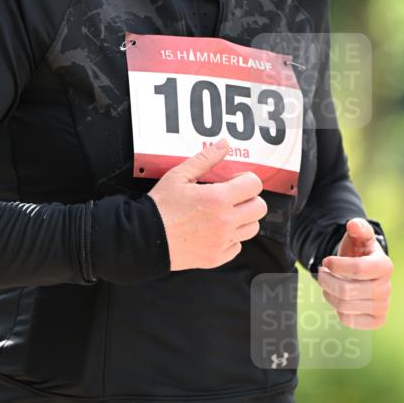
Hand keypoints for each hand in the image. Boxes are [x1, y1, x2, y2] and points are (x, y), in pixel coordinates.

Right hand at [148, 139, 267, 270]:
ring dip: (243, 218)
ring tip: (224, 214)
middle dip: (249, 198)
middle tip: (232, 197)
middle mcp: (225, 221)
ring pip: (252, 228)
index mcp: (218, 198)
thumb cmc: (160, 206)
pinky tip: (215, 231)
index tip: (235, 181)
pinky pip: (237, 246)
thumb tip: (224, 145)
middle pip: (259, 207)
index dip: (246, 179)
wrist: (144, 238)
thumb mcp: (179, 176)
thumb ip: (205, 159)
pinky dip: (231, 239)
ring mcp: (222, 242)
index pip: (254, 185)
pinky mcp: (216, 258)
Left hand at [317, 218, 392, 329]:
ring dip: (328, 293)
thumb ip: (358, 227)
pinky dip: (338, 310)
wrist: (365, 272)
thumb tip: (353, 225)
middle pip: (346, 291)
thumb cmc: (359, 251)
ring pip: (344, 306)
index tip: (326, 261)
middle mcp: (386, 288)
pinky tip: (339, 298)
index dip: (336, 265)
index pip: (358, 269)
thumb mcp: (359, 236)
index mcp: (384, 265)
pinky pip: (349, 320)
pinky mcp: (376, 320)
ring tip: (328, 283)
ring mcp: (383, 306)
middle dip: (326, 280)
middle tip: (322, 272)